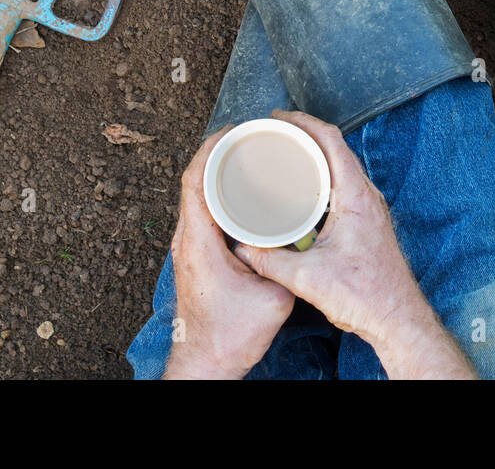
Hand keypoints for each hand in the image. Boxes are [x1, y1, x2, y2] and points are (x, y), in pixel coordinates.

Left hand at [162, 128, 294, 378]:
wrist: (205, 362)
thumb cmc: (229, 335)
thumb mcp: (274, 299)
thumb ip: (289, 266)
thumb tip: (307, 239)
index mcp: (199, 242)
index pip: (194, 180)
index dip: (210, 149)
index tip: (233, 131)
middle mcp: (186, 240)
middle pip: (191, 181)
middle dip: (214, 152)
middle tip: (244, 135)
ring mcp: (187, 248)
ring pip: (194, 196)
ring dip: (213, 172)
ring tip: (242, 155)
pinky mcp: (194, 257)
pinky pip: (200, 212)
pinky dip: (215, 193)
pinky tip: (237, 192)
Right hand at [233, 110, 474, 378]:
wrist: (397, 319)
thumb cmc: (365, 296)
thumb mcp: (306, 278)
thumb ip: (269, 261)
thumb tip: (241, 247)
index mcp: (355, 195)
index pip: (331, 140)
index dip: (303, 121)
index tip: (276, 117)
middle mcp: (366, 195)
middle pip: (336, 147)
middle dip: (304, 133)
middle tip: (273, 131)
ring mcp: (369, 207)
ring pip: (340, 165)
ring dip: (314, 153)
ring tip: (284, 152)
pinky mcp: (367, 221)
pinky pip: (343, 184)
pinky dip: (322, 175)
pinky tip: (302, 187)